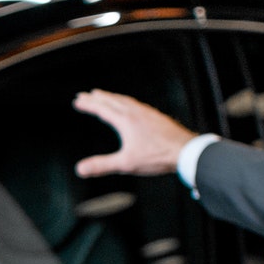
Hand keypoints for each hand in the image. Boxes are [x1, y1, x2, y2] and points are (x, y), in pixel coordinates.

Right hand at [72, 90, 196, 177]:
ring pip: (125, 100)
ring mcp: (147, 113)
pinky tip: (129, 106)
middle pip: (112, 101)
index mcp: (125, 121)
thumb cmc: (157, 157)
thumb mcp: (126, 164)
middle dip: (97, 98)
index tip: (78, 101)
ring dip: (111, 97)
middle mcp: (135, 112)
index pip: (102, 109)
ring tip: (104, 95)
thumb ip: (102, 165)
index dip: (88, 105)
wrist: (185, 150)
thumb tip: (80, 169)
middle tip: (86, 94)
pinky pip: (136, 104)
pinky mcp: (155, 116)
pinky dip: (125, 101)